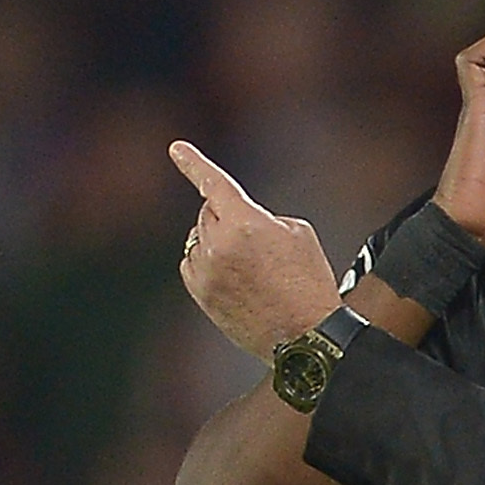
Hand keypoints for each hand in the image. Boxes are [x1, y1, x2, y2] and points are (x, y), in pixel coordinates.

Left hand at [170, 141, 343, 357]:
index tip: (175, 148)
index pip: (214, 184)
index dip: (193, 163)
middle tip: (257, 243)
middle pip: (208, 213)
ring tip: (250, 267)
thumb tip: (237, 222)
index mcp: (246, 223)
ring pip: (198, 239)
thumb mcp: (297, 233)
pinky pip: (192, 265)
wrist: (307, 336)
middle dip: (226, 217)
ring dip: (217, 241)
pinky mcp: (201, 295)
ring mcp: (207, 272)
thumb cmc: (309, 282)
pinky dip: (207, 264)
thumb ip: (260, 217)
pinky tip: (234, 278)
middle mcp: (219, 245)